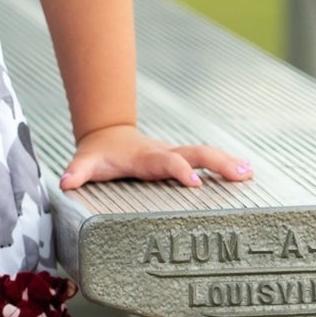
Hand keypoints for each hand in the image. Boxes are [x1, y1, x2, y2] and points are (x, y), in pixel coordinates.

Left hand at [59, 124, 253, 191]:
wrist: (107, 134)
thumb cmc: (98, 155)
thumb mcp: (85, 162)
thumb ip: (77, 172)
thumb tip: (65, 182)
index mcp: (144, 157)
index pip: (165, 162)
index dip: (179, 170)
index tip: (195, 182)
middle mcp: (164, 153)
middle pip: (195, 154)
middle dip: (217, 163)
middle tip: (241, 174)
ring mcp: (175, 154)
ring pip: (205, 154)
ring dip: (227, 162)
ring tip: (250, 173)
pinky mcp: (182, 158)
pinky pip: (206, 159)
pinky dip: (226, 164)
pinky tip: (247, 173)